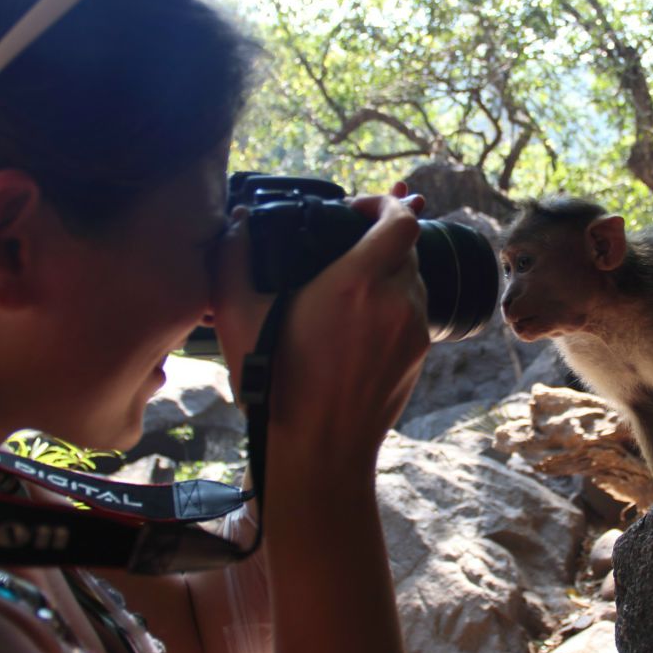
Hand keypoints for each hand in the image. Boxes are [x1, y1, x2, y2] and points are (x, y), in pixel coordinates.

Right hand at [211, 183, 428, 477]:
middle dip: (381, 238)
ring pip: (413, 279)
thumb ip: (233, 257)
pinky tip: (361, 319)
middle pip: (407, 247)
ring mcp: (413, 329)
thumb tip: (238, 221)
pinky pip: (414, 311)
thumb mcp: (238, 317)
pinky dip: (394, 303)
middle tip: (349, 244)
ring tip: (352, 284)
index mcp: (357, 283)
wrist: (320, 449)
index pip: (401, 221)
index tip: (357, 208)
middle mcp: (396, 301)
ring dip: (389, 271)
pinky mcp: (419, 353)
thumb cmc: (277, 386)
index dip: (386, 203)